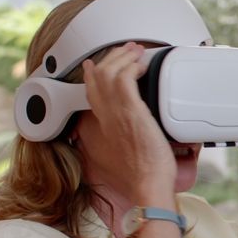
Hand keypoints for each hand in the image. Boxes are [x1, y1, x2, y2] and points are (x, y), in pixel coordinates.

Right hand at [80, 42, 174, 201]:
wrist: (147, 187)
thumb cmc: (143, 177)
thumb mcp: (125, 155)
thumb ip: (123, 139)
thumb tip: (135, 131)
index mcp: (101, 127)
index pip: (91, 92)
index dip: (93, 74)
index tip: (97, 63)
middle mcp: (104, 118)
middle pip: (97, 77)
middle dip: (112, 58)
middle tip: (128, 50)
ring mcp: (116, 114)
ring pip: (109, 72)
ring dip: (124, 57)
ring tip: (137, 51)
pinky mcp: (131, 112)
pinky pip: (125, 79)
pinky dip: (132, 67)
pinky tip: (142, 65)